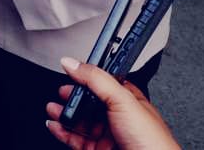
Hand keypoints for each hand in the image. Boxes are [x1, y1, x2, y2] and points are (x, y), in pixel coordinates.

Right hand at [45, 58, 178, 149]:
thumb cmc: (151, 141)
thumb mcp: (123, 99)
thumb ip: (96, 79)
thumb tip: (72, 63)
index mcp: (128, 100)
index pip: (103, 83)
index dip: (87, 76)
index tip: (71, 70)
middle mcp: (118, 117)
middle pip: (89, 103)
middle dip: (72, 97)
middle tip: (61, 92)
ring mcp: (107, 135)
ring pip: (80, 122)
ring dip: (64, 114)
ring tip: (52, 108)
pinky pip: (75, 139)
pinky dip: (63, 132)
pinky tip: (55, 125)